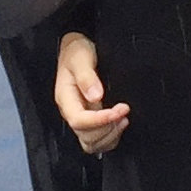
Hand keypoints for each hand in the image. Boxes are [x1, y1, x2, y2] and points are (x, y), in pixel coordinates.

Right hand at [54, 33, 129, 154]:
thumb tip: (96, 96)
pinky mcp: (90, 119)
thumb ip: (86, 77)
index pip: (79, 120)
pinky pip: (97, 141)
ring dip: (110, 135)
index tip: (119, 110)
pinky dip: (110, 138)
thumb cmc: (76, 52)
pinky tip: (120, 123)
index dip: (99, 120)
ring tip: (123, 119)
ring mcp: (80, 117)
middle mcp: (71, 111)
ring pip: (91, 143)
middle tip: (124, 111)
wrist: (77, 48)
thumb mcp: (80, 58)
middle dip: (107, 127)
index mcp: (65, 99)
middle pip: (86, 136)